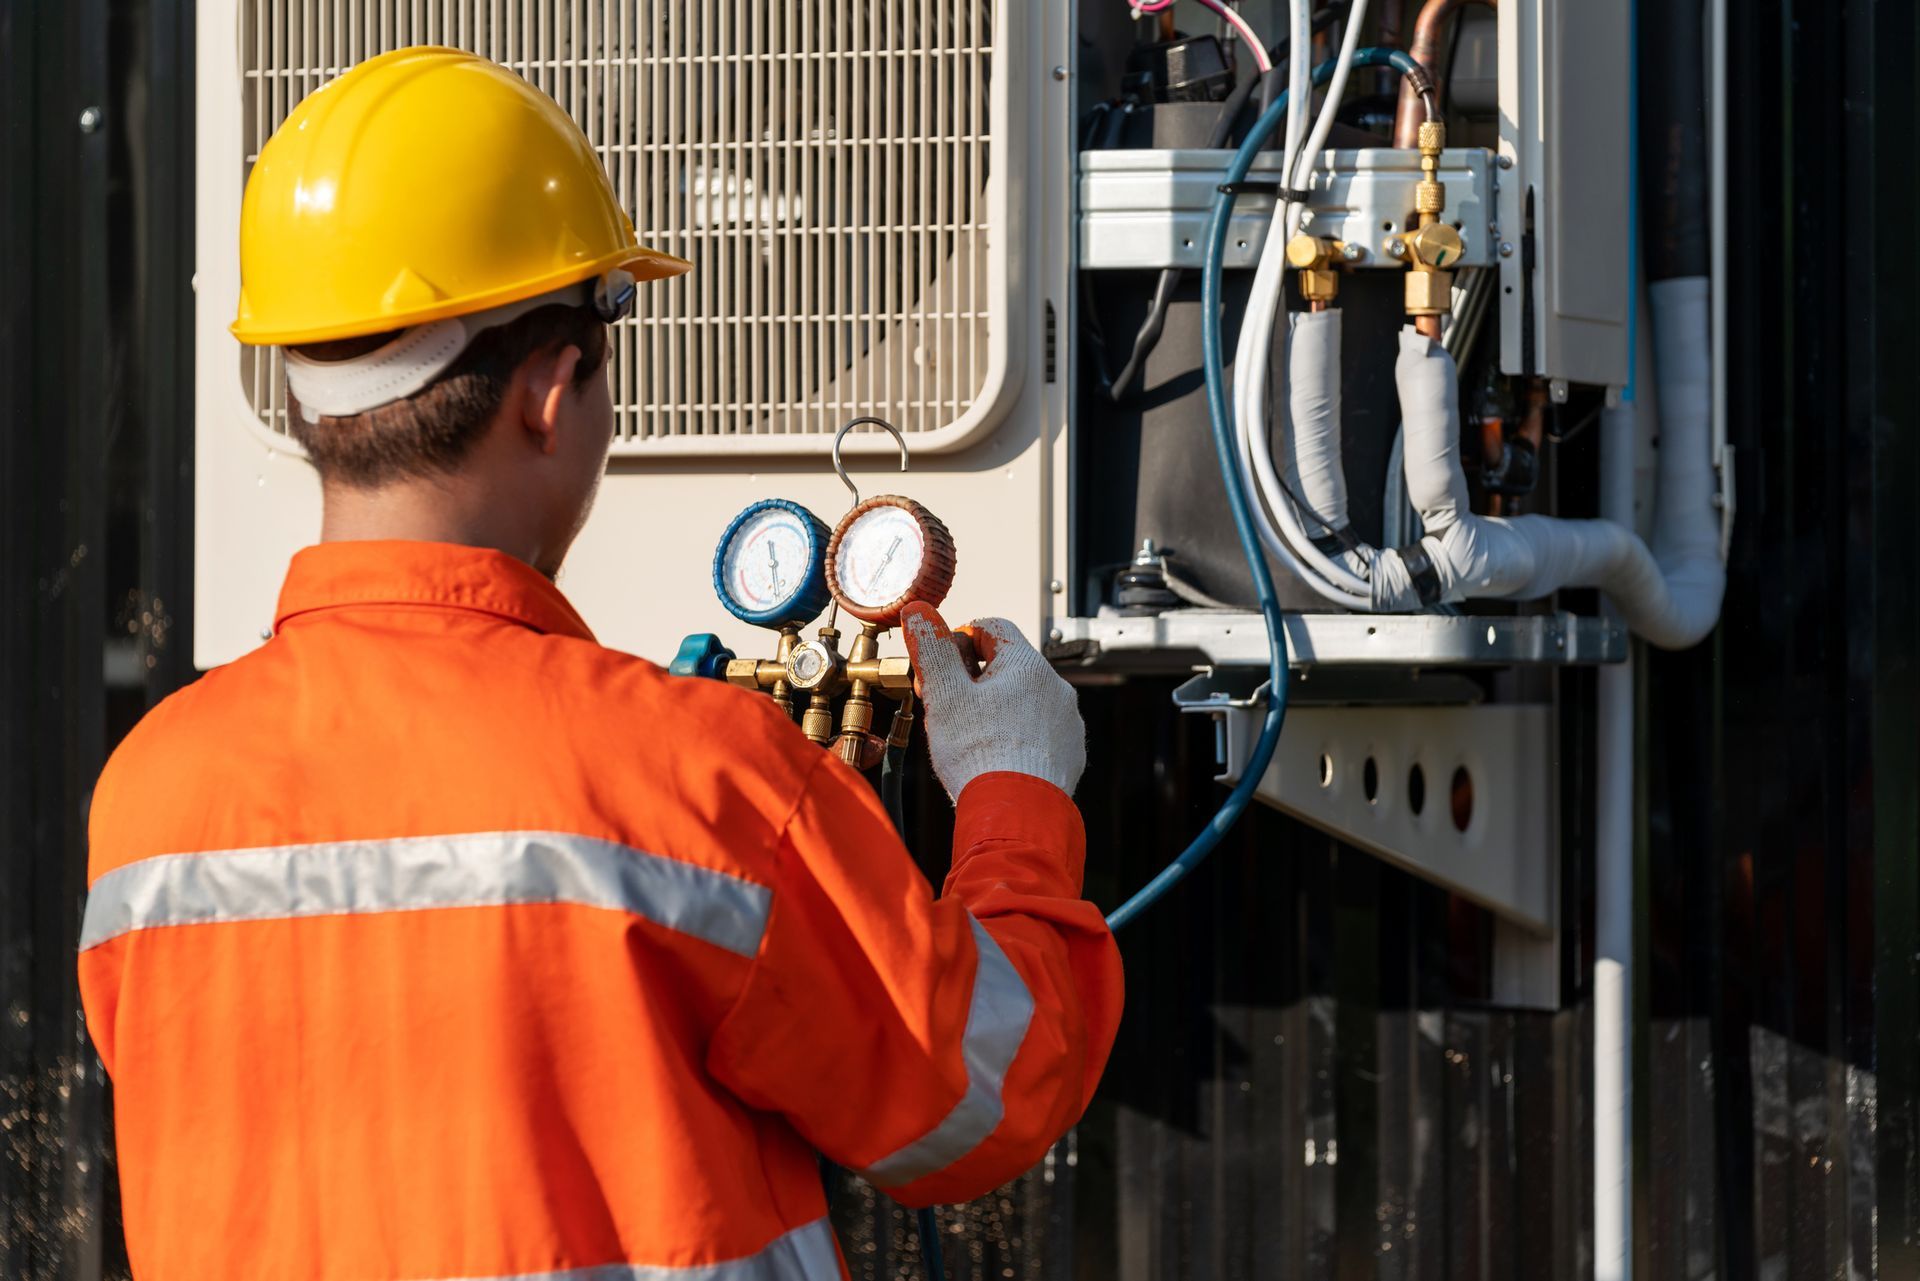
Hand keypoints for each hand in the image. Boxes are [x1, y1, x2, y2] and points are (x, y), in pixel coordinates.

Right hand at [901, 603, 1085, 800]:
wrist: (1016, 814)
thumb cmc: (980, 755)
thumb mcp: (945, 695)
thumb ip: (932, 649)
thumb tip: (919, 612)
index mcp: (1028, 665)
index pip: (992, 628)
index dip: (959, 641)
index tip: (941, 666)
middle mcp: (1056, 688)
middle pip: (1008, 666)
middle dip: (973, 680)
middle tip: (946, 707)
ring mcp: (1066, 723)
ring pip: (1023, 701)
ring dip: (995, 709)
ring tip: (968, 738)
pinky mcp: (1069, 754)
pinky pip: (1038, 733)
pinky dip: (1015, 738)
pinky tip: (994, 759)